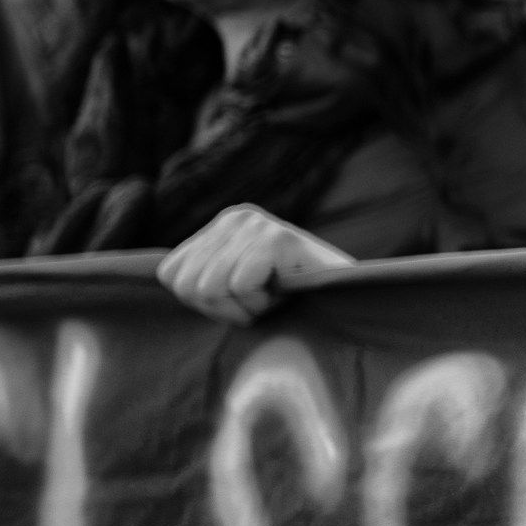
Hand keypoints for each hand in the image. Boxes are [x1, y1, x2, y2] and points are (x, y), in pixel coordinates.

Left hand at [155, 205, 353, 325]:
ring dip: (243, 308)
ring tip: (273, 299)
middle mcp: (236, 216)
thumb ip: (207, 276)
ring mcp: (257, 224)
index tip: (242, 302)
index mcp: (223, 224)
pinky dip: (261, 304)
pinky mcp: (277, 238)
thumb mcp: (240, 283)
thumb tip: (171, 280)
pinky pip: (239, 286)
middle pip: (187, 285)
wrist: (354, 303)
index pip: (172, 274)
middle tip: (261, 304)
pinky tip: (285, 295)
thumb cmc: (297, 301)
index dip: (204, 303)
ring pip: (208, 287)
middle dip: (223, 309)